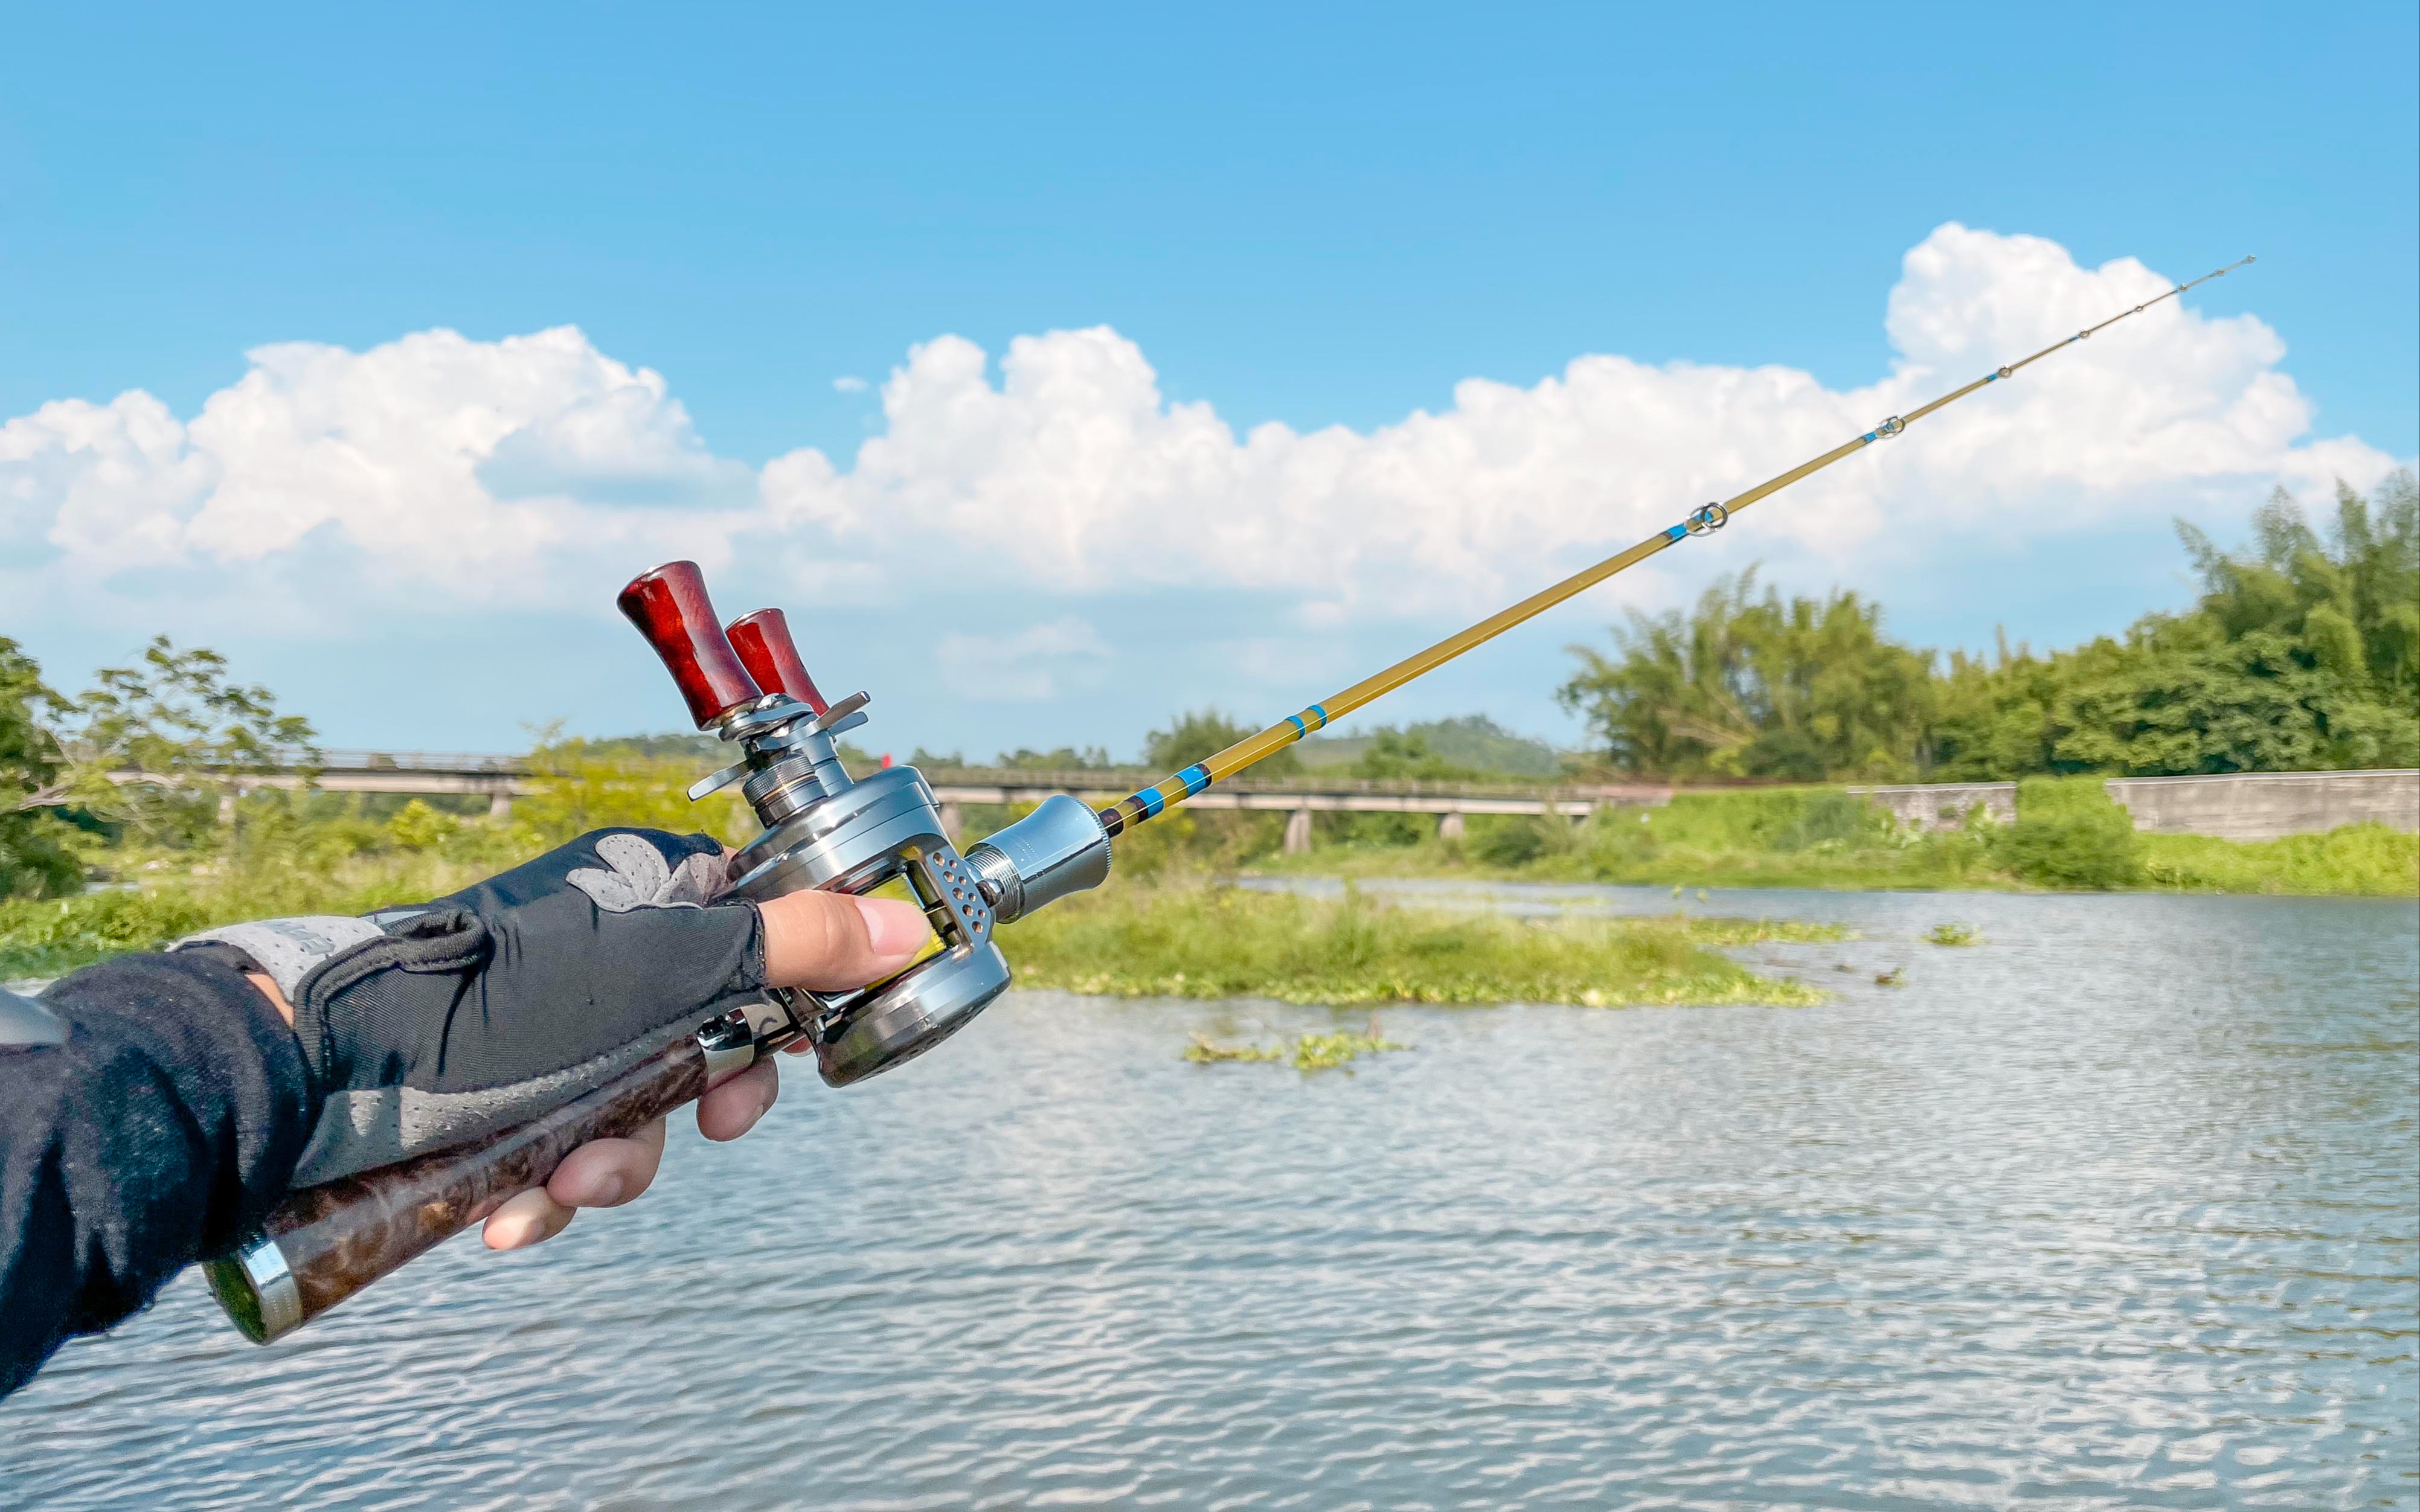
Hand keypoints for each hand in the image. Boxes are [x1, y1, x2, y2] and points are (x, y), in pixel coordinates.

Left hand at [477, 886, 930, 1249]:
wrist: (320, 1074)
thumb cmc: (490, 1003)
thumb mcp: (662, 969)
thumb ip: (791, 947)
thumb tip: (903, 920)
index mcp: (649, 893)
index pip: (763, 925)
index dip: (792, 996)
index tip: (799, 1048)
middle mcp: (607, 957)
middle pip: (714, 1033)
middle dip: (702, 1103)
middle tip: (710, 1124)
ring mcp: (555, 1031)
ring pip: (643, 1109)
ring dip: (619, 1161)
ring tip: (568, 1179)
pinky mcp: (507, 1098)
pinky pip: (569, 1150)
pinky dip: (550, 1187)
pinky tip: (512, 1211)